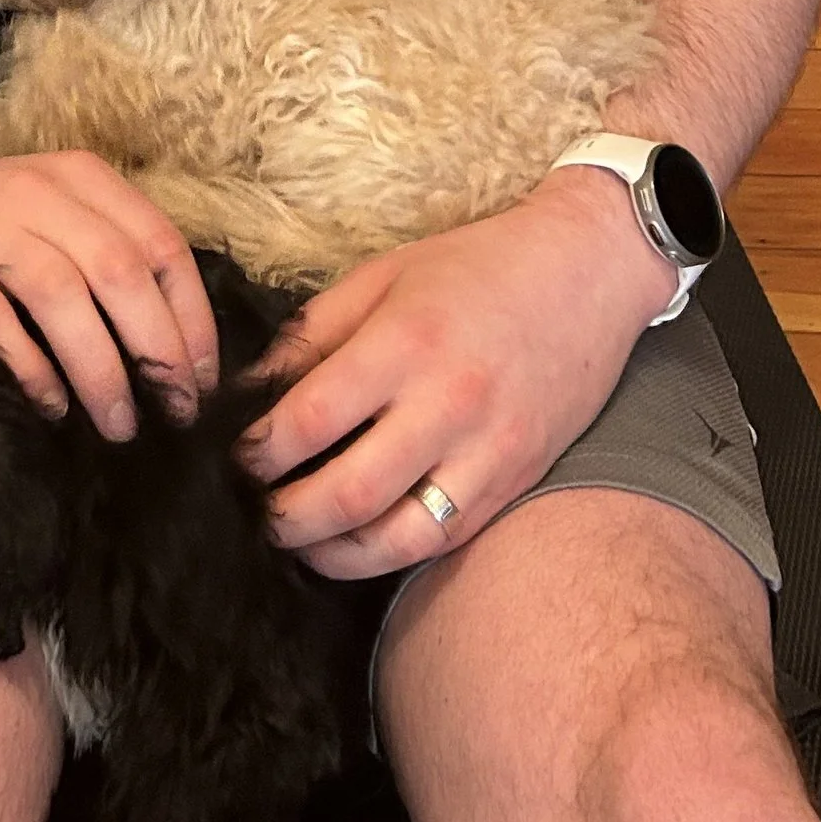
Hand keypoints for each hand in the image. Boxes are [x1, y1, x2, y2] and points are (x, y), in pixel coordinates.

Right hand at [0, 144, 219, 444]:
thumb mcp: (62, 213)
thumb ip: (114, 257)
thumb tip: (180, 353)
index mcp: (84, 180)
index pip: (162, 246)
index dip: (192, 318)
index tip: (203, 381)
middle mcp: (42, 193)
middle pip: (121, 271)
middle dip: (158, 350)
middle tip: (175, 413)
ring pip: (63, 294)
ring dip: (99, 368)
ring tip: (118, 424)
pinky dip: (31, 367)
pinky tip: (51, 406)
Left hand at [238, 167, 675, 579]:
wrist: (587, 273)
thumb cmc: (477, 267)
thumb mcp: (383, 274)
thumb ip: (314, 332)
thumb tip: (253, 389)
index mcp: (405, 342)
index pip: (309, 420)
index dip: (257, 451)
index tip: (233, 458)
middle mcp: (447, 402)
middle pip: (346, 493)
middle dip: (284, 517)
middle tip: (253, 514)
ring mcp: (488, 450)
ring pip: (397, 537)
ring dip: (333, 554)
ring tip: (298, 542)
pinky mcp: (516, 480)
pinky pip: (444, 537)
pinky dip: (392, 552)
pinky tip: (359, 543)